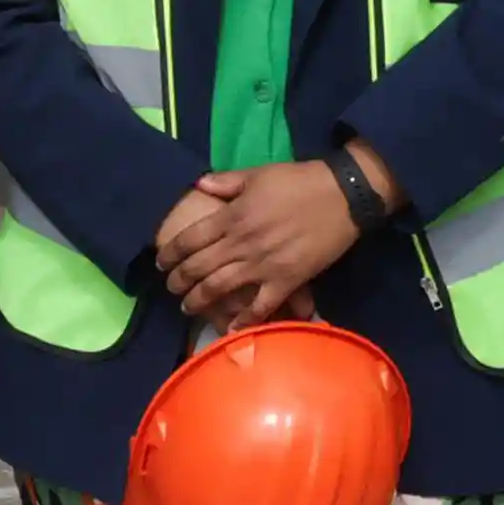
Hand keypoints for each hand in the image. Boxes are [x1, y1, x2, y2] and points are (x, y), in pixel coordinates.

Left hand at [174, 147, 396, 324]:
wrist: (342, 196)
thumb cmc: (299, 181)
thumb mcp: (258, 174)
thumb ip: (226, 182)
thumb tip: (198, 185)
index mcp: (232, 216)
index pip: (190, 239)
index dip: (171, 253)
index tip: (161, 262)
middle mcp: (241, 243)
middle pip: (199, 267)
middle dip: (179, 281)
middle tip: (170, 288)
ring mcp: (262, 265)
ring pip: (220, 288)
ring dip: (199, 301)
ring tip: (187, 308)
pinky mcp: (285, 281)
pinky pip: (260, 307)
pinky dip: (244, 320)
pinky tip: (230, 330)